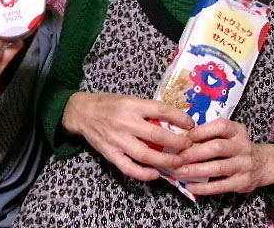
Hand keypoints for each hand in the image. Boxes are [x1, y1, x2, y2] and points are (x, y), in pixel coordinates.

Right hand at [63, 92, 194, 180]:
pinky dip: (144, 174)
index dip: (178, 118)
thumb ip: (147, 110)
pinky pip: (129, 168)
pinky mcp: (110, 154)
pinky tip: (156, 173)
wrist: (82, 113)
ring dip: (165, 160)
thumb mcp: (129, 99)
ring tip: (179, 163)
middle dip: (177, 143)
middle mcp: (125, 122)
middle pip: (156, 135)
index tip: (191, 125)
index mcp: (132, 105)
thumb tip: (173, 120)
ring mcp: (117, 140)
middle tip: (189, 146)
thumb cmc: (109, 104)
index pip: (160, 110)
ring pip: (145, 154)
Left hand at [174, 118, 273, 194]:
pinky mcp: (242, 183)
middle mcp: (242, 146)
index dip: (202, 131)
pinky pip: (220, 186)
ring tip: (179, 172)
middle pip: (217, 148)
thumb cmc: (237, 146)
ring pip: (218, 168)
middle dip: (194, 153)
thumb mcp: (230, 134)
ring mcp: (243, 165)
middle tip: (177, 157)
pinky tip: (190, 186)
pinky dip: (204, 187)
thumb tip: (182, 136)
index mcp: (237, 131)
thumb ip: (212, 133)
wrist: (263, 164)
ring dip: (196, 170)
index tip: (185, 137)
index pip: (221, 126)